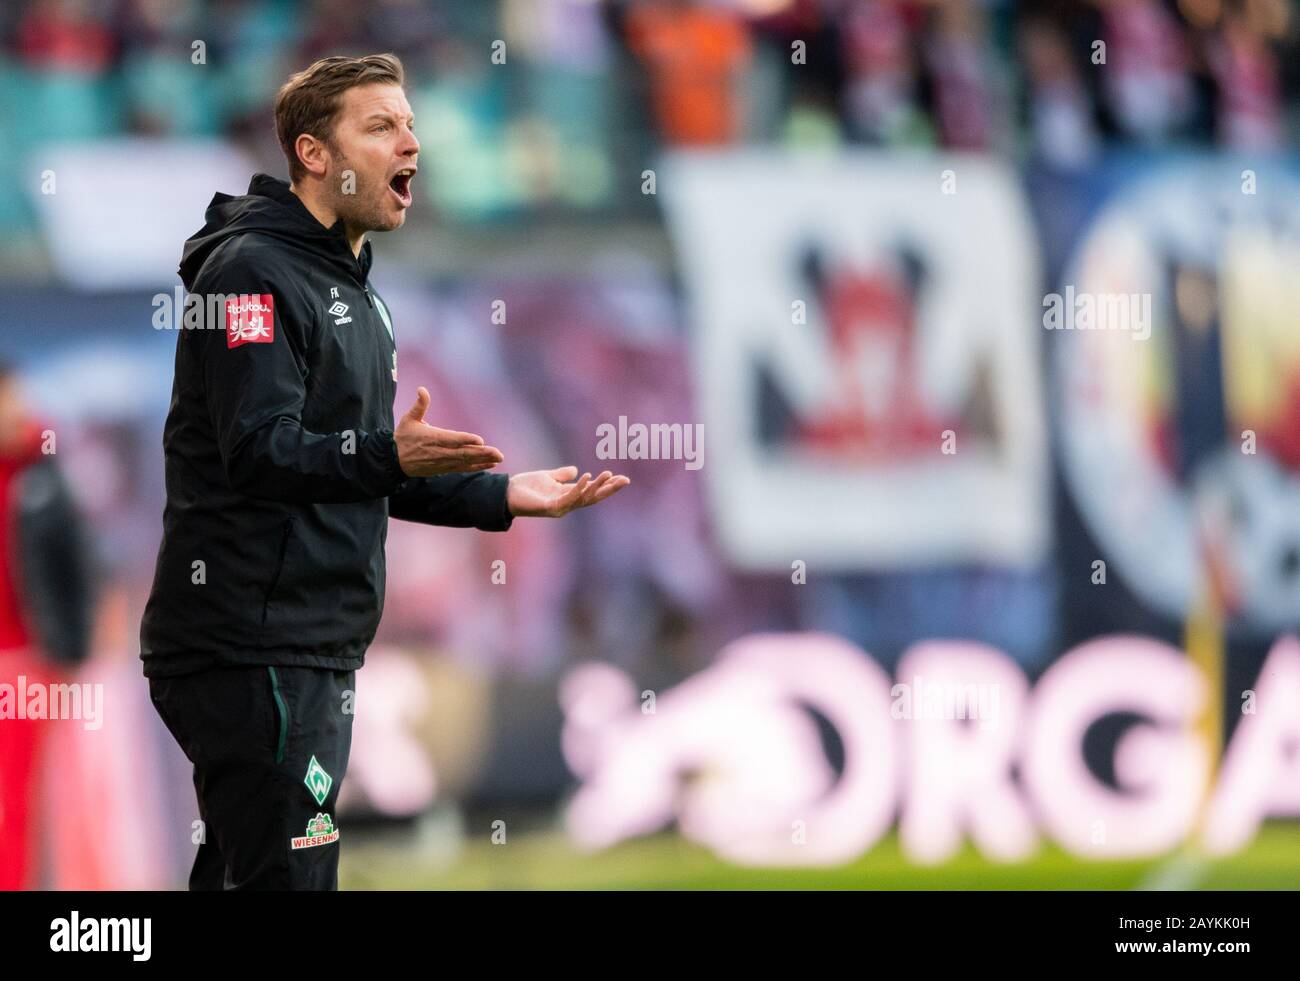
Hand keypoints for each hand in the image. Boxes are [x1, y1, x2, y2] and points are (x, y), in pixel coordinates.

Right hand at [395, 387, 503, 477]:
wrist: (393, 461)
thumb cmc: (403, 437)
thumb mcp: (409, 419)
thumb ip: (419, 405)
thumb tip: (422, 389)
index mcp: (431, 438)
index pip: (451, 439)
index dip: (465, 439)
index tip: (480, 440)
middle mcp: (439, 452)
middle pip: (462, 453)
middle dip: (481, 453)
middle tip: (498, 453)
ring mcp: (442, 462)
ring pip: (465, 462)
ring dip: (483, 460)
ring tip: (498, 458)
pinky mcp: (444, 468)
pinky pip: (462, 468)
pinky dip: (476, 467)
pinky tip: (489, 465)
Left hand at [507, 466, 629, 516]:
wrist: (505, 494)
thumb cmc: (524, 488)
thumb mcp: (547, 477)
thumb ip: (561, 475)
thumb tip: (575, 470)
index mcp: (567, 496)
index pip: (592, 491)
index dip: (607, 486)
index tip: (622, 478)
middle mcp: (567, 504)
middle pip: (593, 497)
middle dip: (609, 489)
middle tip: (625, 480)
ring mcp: (560, 508)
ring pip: (584, 498)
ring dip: (597, 487)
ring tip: (609, 475)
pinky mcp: (550, 508)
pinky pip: (568, 498)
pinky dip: (579, 488)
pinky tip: (586, 477)